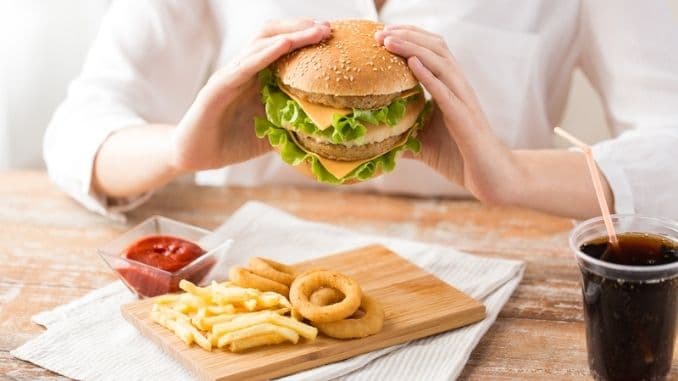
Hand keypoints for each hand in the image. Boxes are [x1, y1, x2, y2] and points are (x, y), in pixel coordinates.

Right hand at [170, 19, 330, 170]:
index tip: (332, 36)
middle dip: (301, 28)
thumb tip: (328, 126)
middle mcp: (244, 69)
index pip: (283, 47)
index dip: (306, 38)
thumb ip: (295, 123)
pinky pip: (244, 66)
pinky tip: (285, 45)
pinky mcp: (217, 88)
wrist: (197, 156)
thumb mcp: (274, 131)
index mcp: (257, 76)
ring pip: (260, 44)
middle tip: (328, 28)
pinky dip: (266, 54)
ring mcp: (230, 75)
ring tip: (314, 31)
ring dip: (290, 35)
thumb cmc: (234, 142)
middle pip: (272, 35)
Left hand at [375, 25, 521, 203]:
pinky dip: (428, 75)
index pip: (432, 52)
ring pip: (440, 63)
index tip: (382, 33)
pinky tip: (411, 63)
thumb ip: (402, 137)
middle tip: (379, 32)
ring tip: (389, 41)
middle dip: (407, 36)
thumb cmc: (460, 159)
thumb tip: (375, 142)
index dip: (409, 38)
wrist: (491, 179)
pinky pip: (445, 92)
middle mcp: (458, 88)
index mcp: (450, 89)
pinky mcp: (465, 119)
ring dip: (413, 48)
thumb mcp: (423, 144)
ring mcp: (463, 101)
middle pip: (435, 49)